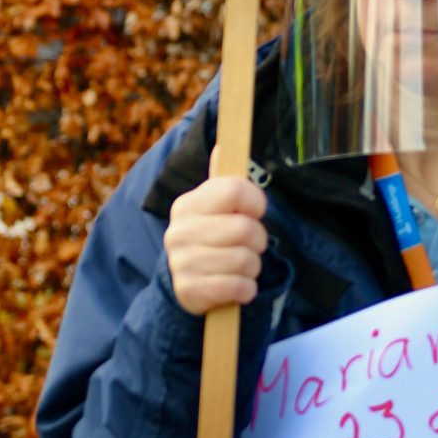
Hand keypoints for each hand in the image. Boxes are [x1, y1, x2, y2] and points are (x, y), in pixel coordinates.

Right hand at [163, 175, 267, 316]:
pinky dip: (247, 289)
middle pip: (246, 229)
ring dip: (253, 267)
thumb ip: (222, 181)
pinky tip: (236, 285)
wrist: (184, 284)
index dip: (255, 201)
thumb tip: (224, 145)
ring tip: (240, 266)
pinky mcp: (190, 291)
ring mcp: (182, 263)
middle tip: (249, 244)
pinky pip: (240, 288)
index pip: (234, 190)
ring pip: (246, 260)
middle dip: (258, 240)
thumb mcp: (212, 208)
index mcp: (187, 205)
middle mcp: (180, 232)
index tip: (254, 212)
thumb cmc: (209, 238)